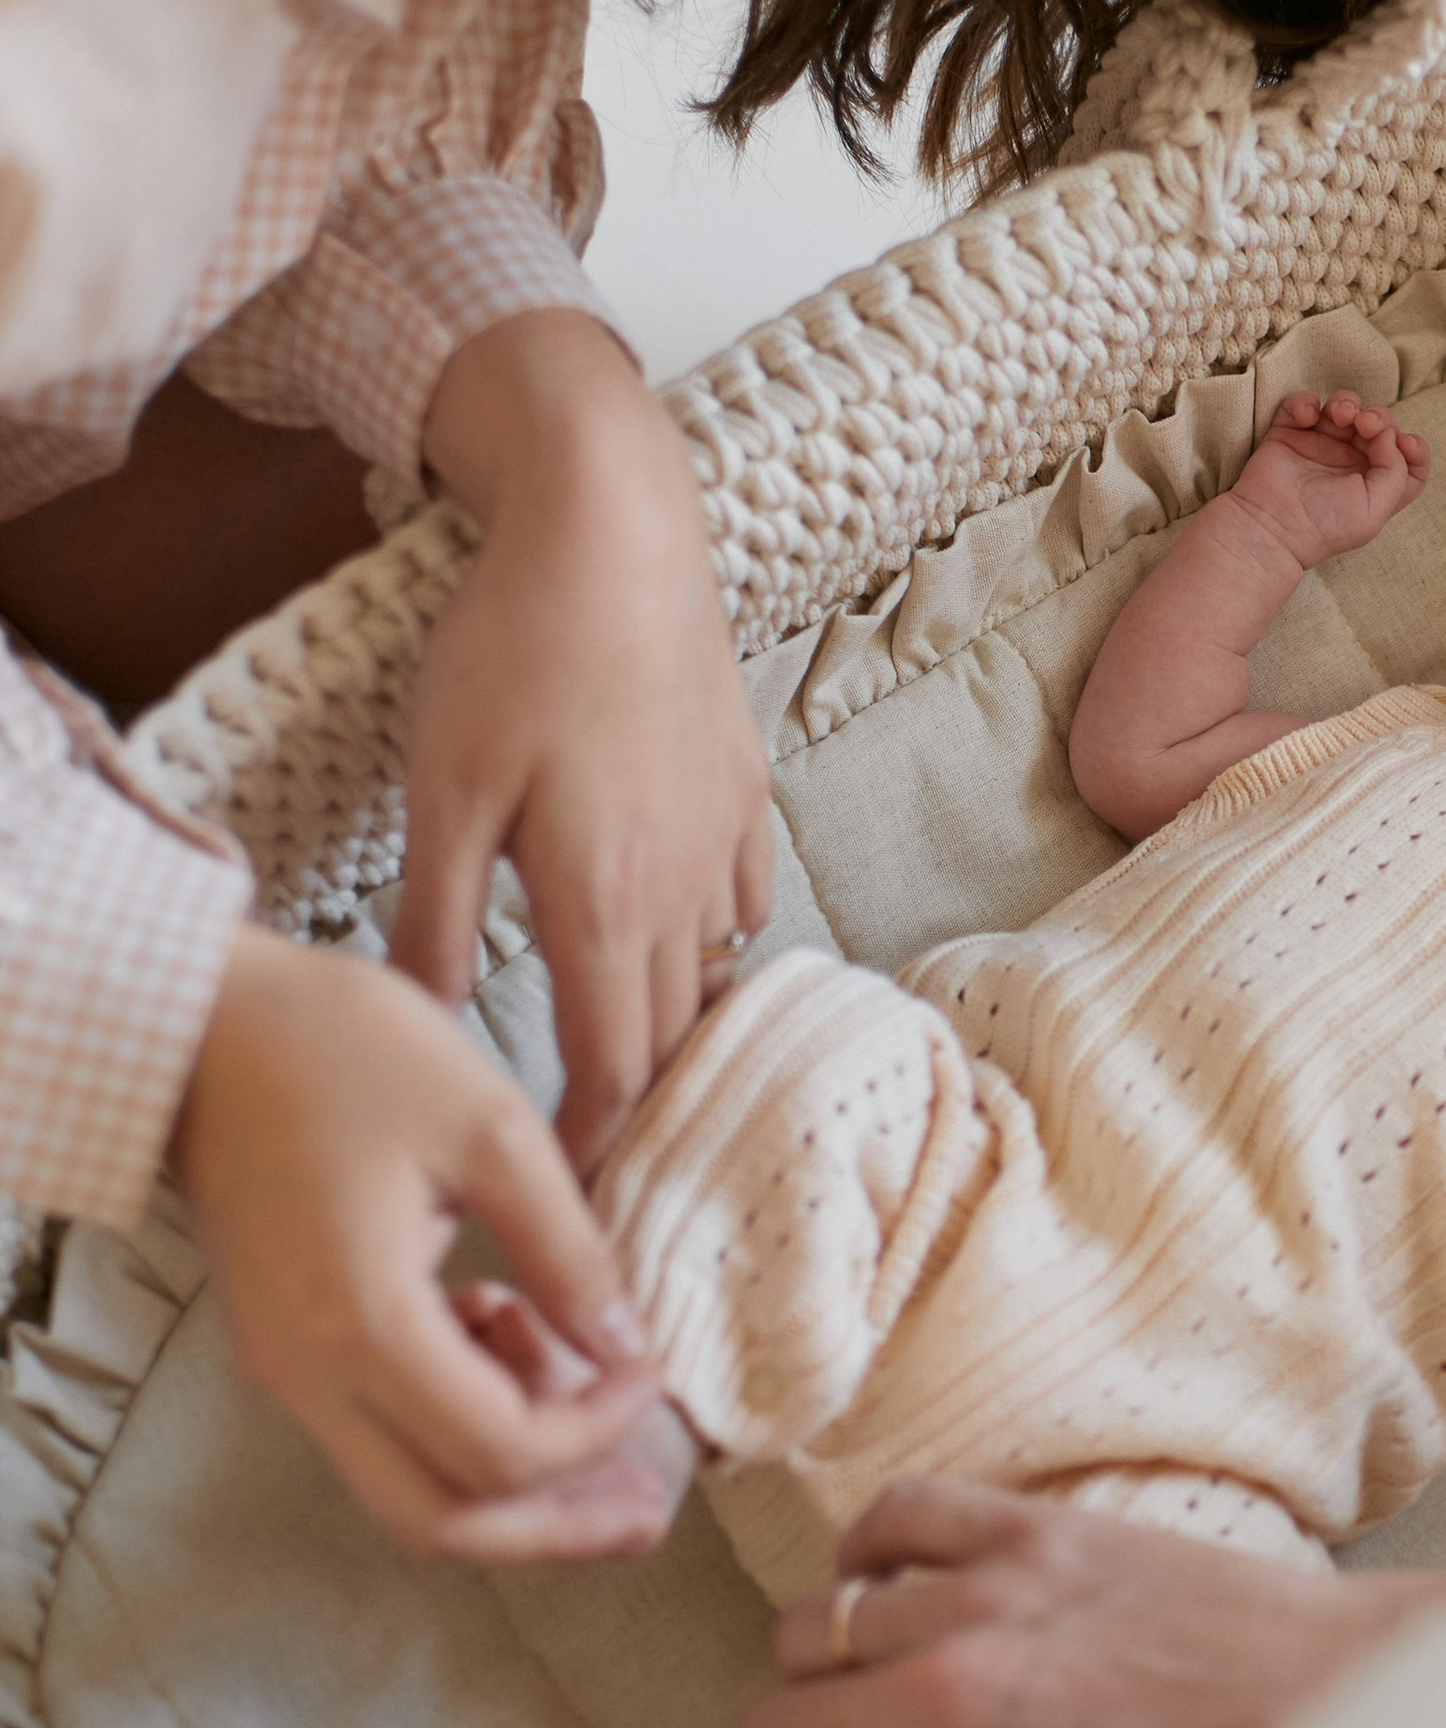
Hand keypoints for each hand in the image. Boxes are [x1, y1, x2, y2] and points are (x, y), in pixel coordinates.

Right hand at [173, 926, 667, 1556]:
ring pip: (407, 1491)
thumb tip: (624, 1342)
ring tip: (592, 1398)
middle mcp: (310, 1376)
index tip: (651, 1368)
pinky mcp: (283, 1349)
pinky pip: (379, 1432)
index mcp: (362, 1324)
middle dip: (556, 1525)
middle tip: (648, 1505)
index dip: (598, 1431)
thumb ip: (566, 1248)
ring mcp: (286, 1371)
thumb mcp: (488, 1125)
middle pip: (441, 1522)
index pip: (501, 1452)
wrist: (204, 1023)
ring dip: (510, 1474)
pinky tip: (509, 1330)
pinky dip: (458, 1419)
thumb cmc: (339, 1049)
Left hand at [394, 314, 772, 1171]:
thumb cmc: (514, 651)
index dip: (595, 1150)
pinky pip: (746, 900)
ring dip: (684, 1033)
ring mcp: (725, 834)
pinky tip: (686, 943)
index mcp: (602, 902)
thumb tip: (416, 1030)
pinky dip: (719, 946)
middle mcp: (682, 885)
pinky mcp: (746, 784)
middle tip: (608, 1163)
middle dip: (644, 1112)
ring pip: (718, 973)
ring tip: (647, 1074)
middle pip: (674, 1038)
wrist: (616, 526)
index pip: (612, 1071)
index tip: (573, 1201)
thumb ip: (431, 923)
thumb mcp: (440, 791)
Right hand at [1229, 390, 1431, 569]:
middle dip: (1378, 417)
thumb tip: (1389, 435)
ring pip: (1344, 407)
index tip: (1404, 443)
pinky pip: (1302, 403)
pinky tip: (1307, 418)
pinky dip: (1306, 402)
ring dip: (1347, 402)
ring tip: (1341, 415)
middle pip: (1379, 424)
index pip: (1408, 458)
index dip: (1414, 447)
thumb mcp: (1375, 510)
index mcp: (1375, 483)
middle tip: (1366, 425)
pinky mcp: (1289, 433)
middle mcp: (1350, 462)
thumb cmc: (1325, 526)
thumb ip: (1396, 472)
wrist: (1272, 525)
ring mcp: (1319, 444)